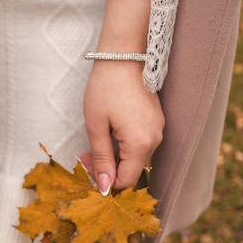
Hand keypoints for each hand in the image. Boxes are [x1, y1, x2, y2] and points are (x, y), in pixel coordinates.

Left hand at [82, 61, 163, 192]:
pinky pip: (140, 143)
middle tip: (84, 155)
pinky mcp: (156, 121)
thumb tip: (104, 187)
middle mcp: (156, 139)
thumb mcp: (96, 126)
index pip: (126, 180)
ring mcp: (159, 129)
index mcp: (141, 143)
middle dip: (107, 168)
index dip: (105, 181)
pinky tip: (108, 133)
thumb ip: (101, 158)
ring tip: (95, 141)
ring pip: (135, 158)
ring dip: (114, 156)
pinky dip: (123, 145)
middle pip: (131, 170)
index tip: (86, 168)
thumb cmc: (105, 88)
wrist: (123, 56)